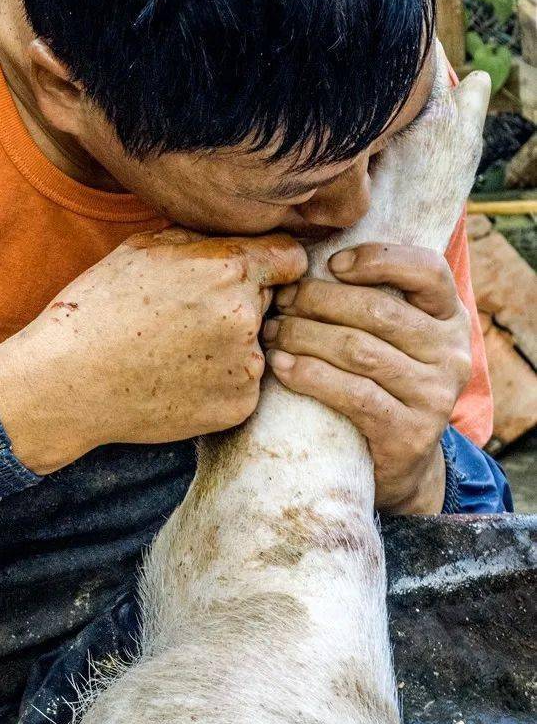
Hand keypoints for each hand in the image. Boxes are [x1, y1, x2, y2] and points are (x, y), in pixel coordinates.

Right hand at [0, 229, 306, 473]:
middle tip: (188, 319)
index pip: (290, 257)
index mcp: (228, 270)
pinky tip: (179, 379)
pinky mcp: (239, 406)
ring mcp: (246, 367)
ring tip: (177, 352)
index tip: (256, 274)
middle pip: (269, 301)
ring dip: (230, 345)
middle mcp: (246, 317)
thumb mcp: (144, 248)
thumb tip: (240, 238)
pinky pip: (243, 384)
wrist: (69, 382)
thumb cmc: (98, 309)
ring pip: (256, 345)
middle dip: (242, 303)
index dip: (271, 263)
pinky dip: (220, 382)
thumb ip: (204, 241)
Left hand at [263, 242, 472, 513]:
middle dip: (318, 300)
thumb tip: (304, 261)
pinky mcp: (410, 433)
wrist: (401, 464)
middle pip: (378, 311)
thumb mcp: (392, 339)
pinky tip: (281, 366)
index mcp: (450, 318)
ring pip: (359, 351)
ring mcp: (434, 395)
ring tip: (272, 333)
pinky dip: (311, 375)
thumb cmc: (382, 385)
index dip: (378, 259)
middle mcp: (450, 353)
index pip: (428, 270)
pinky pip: (354, 394)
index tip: (331, 264)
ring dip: (304, 336)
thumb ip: (372, 300)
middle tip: (280, 301)